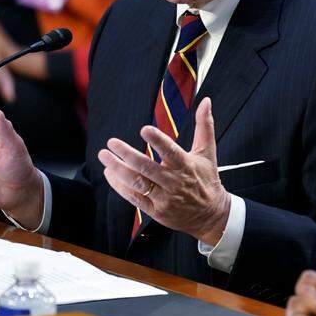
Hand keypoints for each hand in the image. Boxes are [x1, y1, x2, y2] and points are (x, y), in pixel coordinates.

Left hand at [97, 98, 229, 245]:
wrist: (210, 214)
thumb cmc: (207, 179)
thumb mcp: (208, 152)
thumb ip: (205, 126)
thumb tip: (206, 101)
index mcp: (186, 165)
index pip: (170, 151)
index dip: (158, 141)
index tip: (144, 130)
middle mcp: (174, 182)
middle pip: (147, 167)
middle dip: (127, 154)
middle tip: (111, 142)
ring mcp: (164, 198)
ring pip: (137, 183)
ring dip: (118, 170)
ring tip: (104, 157)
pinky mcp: (156, 210)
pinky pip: (134, 198)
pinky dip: (120, 186)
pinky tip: (110, 174)